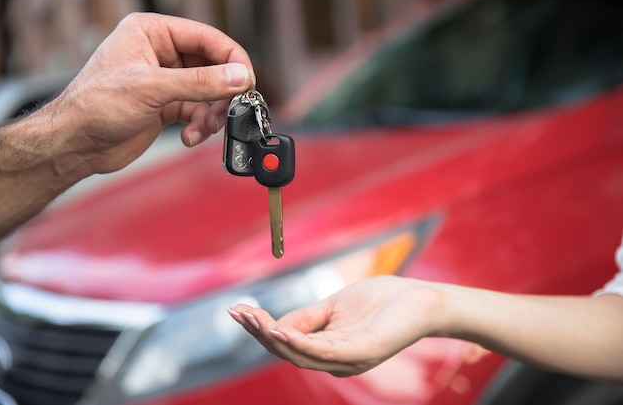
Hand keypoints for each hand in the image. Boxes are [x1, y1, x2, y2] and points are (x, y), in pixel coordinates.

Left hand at [54, 12, 254, 174]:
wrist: (75, 145)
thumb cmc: (95, 107)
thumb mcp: (151, 89)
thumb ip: (200, 83)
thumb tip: (239, 76)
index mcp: (153, 32)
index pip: (207, 38)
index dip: (232, 59)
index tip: (247, 82)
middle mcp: (161, 53)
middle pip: (213, 67)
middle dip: (222, 92)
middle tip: (228, 111)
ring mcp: (165, 81)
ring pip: (208, 92)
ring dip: (211, 114)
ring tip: (203, 128)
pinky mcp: (166, 105)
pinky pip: (198, 111)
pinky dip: (200, 126)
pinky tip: (189, 136)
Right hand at [228, 275, 444, 376]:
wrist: (422, 299)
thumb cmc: (381, 302)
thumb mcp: (334, 306)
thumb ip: (306, 317)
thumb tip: (274, 326)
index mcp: (328, 350)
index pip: (287, 344)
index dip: (261, 328)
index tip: (238, 308)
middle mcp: (336, 361)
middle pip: (289, 353)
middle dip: (260, 333)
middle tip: (237, 312)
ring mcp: (350, 360)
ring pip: (301, 355)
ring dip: (272, 338)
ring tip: (251, 318)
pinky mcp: (364, 353)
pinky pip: (326, 353)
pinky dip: (300, 344)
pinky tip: (280, 333)